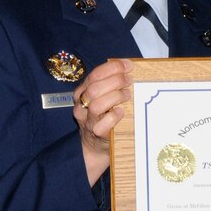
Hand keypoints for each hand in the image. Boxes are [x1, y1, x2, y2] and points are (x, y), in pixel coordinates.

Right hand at [73, 59, 131, 183]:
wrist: (97, 144)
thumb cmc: (104, 114)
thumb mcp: (103, 96)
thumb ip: (110, 83)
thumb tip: (129, 67)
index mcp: (82, 91)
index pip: (95, 74)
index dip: (113, 68)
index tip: (128, 66)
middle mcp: (81, 105)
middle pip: (95, 88)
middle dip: (115, 81)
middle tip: (129, 81)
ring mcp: (87, 120)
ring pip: (97, 105)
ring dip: (115, 97)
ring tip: (127, 95)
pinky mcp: (96, 134)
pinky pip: (102, 124)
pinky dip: (114, 116)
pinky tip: (121, 112)